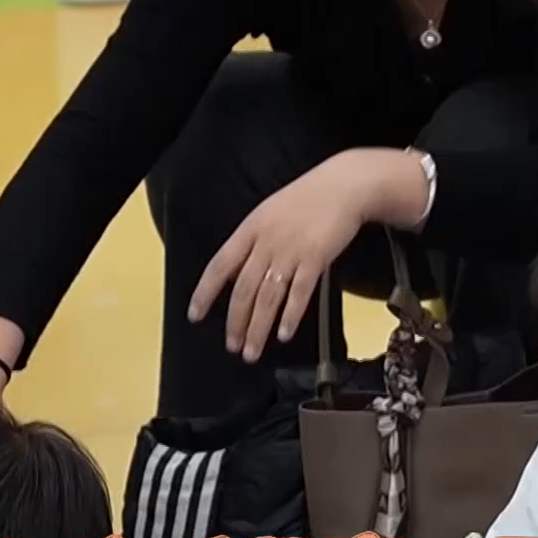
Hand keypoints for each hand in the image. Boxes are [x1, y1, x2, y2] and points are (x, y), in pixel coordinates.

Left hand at [190, 150, 417, 363]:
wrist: (342, 186)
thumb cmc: (307, 200)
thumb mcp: (269, 213)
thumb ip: (252, 242)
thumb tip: (235, 273)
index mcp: (250, 230)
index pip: (219, 266)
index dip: (205, 293)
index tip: (195, 315)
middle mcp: (266, 243)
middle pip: (244, 289)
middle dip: (236, 322)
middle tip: (233, 346)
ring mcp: (290, 252)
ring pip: (268, 297)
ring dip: (258, 328)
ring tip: (253, 351)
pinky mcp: (315, 259)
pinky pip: (299, 293)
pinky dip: (290, 315)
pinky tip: (284, 333)